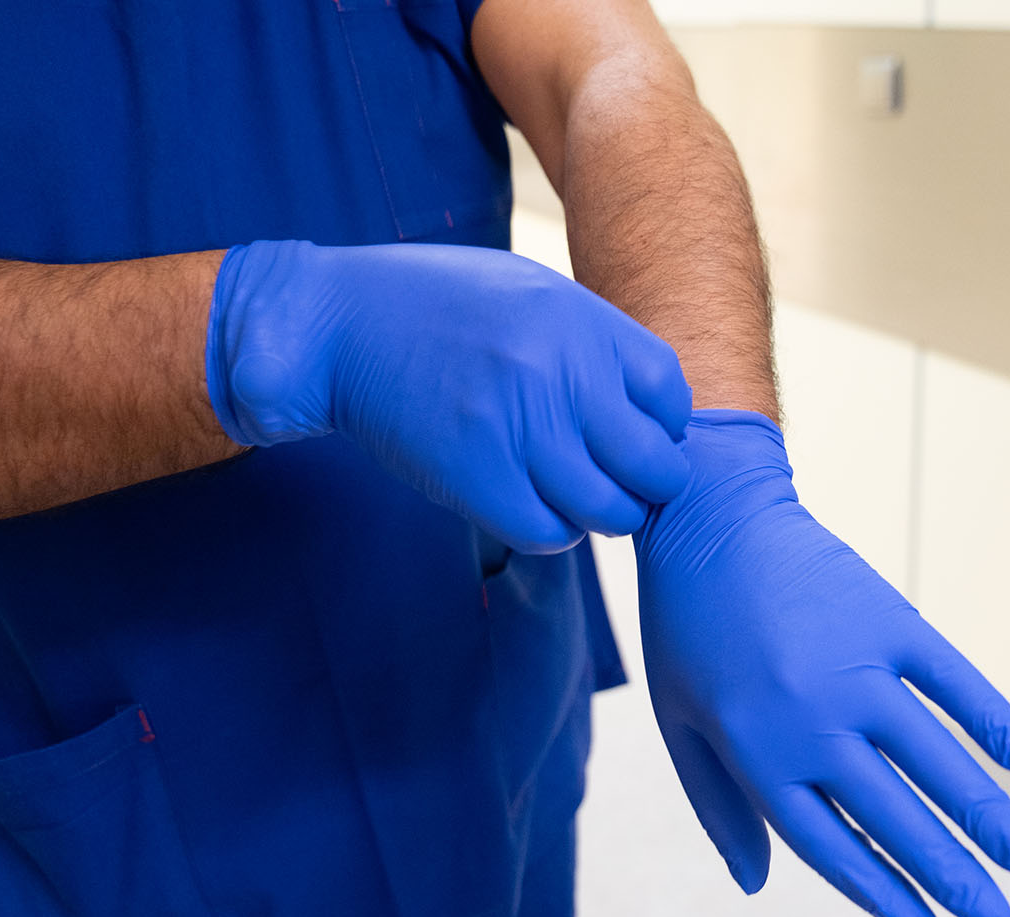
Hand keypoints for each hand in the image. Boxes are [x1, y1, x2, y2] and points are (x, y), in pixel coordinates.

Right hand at [205, 240, 691, 551]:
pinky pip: (549, 532)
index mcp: (580, 323)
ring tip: (580, 497)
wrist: (339, 326)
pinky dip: (555, 531)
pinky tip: (537, 507)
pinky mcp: (476, 477)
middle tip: (625, 483)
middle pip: (654, 464)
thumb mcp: (528, 292)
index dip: (664, 426)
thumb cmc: (435, 305)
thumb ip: (591, 342)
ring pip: (608, 510)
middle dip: (649, 483)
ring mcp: (518, 429)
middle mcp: (559, 375)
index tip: (640, 433)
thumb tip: (653, 410)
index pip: (670, 397)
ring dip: (604, 514)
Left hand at [636, 410, 1009, 916]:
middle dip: (953, 876)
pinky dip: (990, 715)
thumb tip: (754, 886)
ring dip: (987, 814)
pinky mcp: (887, 618)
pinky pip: (952, 677)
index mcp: (757, 753)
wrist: (707, 516)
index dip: (885, 895)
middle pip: (896, 818)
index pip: (833, 847)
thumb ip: (718, 807)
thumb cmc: (686, 628)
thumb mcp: (677, 724)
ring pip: (934, 760)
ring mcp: (855, 668)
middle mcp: (811, 721)